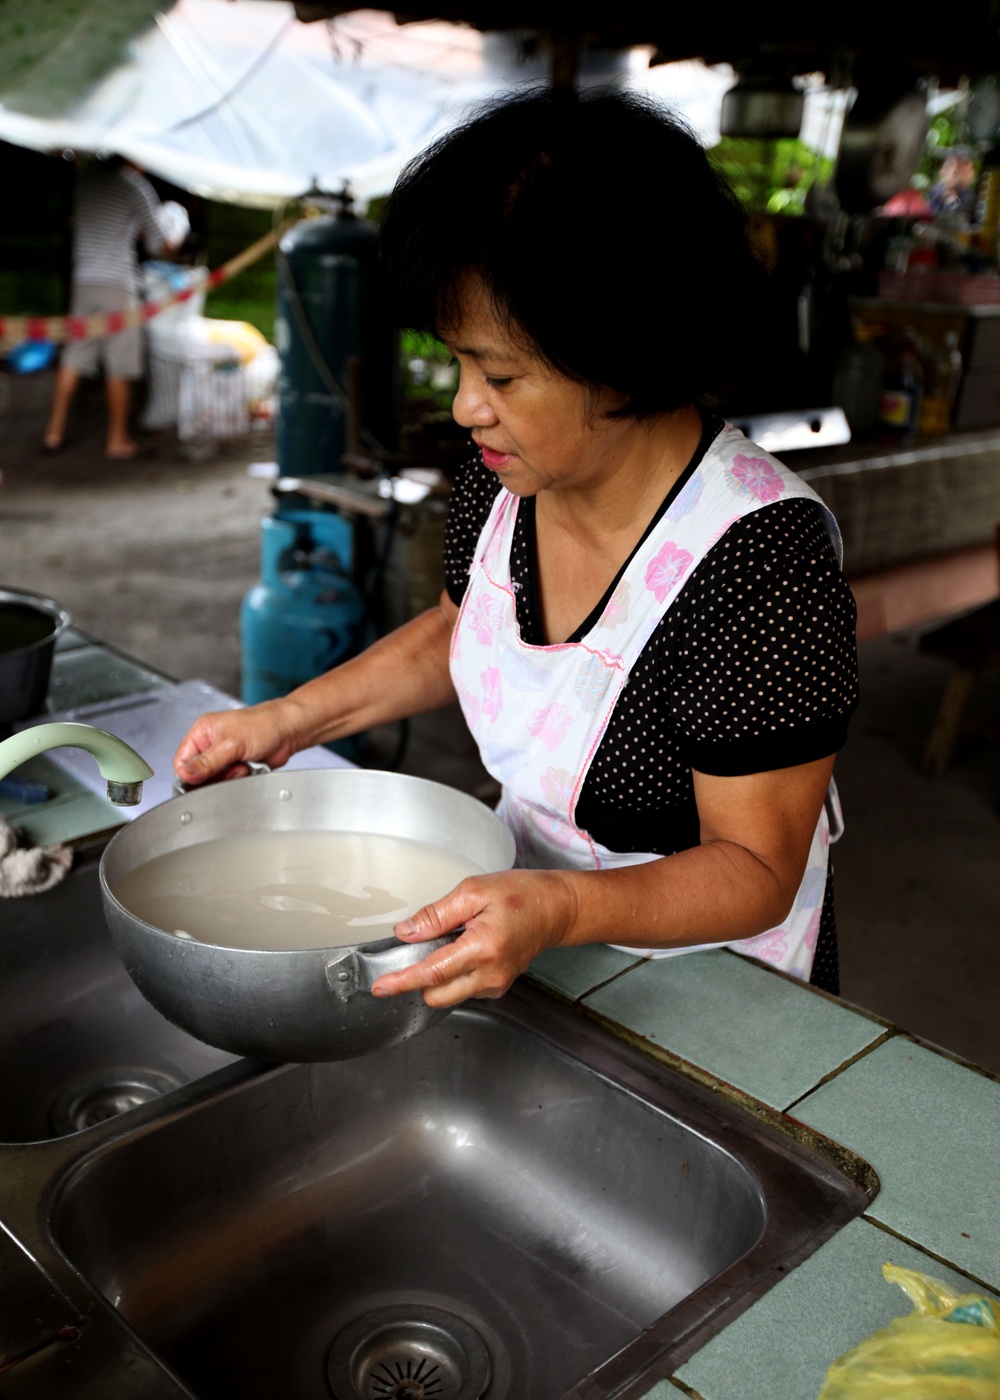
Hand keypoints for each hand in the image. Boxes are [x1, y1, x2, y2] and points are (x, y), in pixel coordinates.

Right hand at [173, 699, 301, 785]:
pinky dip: (239, 779)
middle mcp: (210, 744)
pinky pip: (229, 782)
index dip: (188, 775)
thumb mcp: (231, 744)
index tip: (199, 781)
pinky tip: (248, 769)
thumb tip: (185, 774)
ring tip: (242, 766)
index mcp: (202, 732)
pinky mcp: (236, 767)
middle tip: (230, 769)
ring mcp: (223, 757)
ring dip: (229, 778)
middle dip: (214, 777)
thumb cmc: (263, 725)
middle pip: (198, 774)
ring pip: (215, 781)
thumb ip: (207, 762)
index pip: (182, 760)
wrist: (289, 731)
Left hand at [370, 868, 577, 1007]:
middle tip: (419, 948)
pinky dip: (454, 974)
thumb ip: (436, 914)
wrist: (556, 909)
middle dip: (419, 978)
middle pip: (436, 995)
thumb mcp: (474, 891)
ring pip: (449, 994)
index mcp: (484, 947)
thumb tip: (406, 932)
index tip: (380, 987)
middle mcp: (491, 974)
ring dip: (438, 975)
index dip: (403, 981)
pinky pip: (463, 989)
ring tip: (454, 940)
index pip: (433, 973)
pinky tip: (465, 949)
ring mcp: (496, 984)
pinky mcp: (498, 987)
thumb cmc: (521, 894)